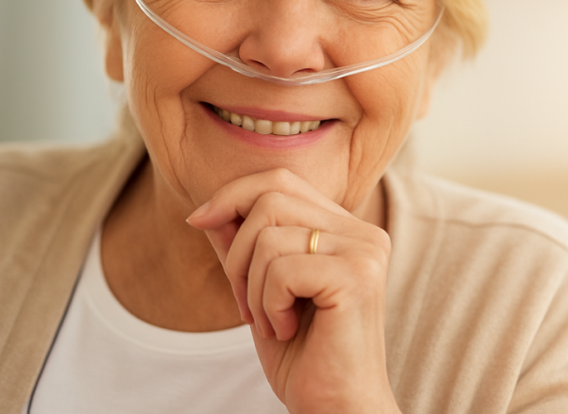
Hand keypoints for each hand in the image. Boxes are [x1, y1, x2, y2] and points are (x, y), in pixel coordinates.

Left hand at [187, 168, 399, 413]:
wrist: (337, 410)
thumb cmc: (304, 356)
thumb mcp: (260, 292)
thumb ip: (243, 247)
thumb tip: (209, 210)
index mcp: (347, 229)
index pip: (282, 181)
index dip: (233, 194)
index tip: (199, 222)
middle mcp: (363, 232)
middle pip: (271, 197)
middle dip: (237, 251)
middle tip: (247, 303)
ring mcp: (364, 252)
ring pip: (269, 235)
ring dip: (251, 286)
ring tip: (273, 321)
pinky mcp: (356, 277)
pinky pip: (280, 269)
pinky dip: (267, 305)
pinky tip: (287, 329)